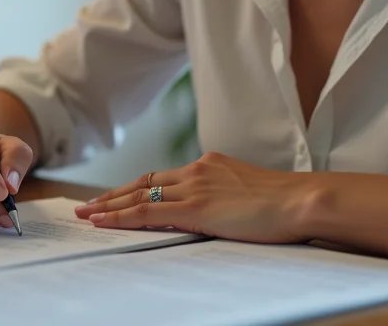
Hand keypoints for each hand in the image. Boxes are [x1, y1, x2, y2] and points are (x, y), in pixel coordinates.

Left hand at [73, 152, 311, 243]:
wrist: (301, 200)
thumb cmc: (286, 204)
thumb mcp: (248, 195)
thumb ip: (225, 199)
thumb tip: (215, 214)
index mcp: (210, 165)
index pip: (161, 175)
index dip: (134, 187)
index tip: (114, 196)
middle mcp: (198, 170)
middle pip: (143, 181)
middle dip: (112, 195)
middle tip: (87, 206)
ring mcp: (196, 187)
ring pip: (139, 195)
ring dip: (109, 207)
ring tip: (86, 216)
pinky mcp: (196, 207)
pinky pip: (148, 210)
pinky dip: (122, 216)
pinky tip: (104, 222)